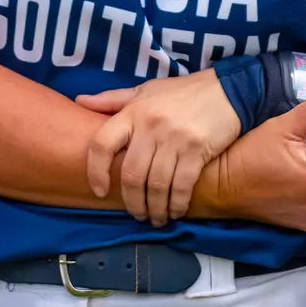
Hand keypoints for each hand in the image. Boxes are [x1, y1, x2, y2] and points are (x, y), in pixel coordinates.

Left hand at [78, 68, 241, 225]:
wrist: (227, 89)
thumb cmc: (182, 93)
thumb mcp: (145, 90)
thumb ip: (112, 99)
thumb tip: (79, 101)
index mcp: (133, 111)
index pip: (101, 144)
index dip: (96, 171)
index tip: (100, 189)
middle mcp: (150, 125)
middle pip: (131, 174)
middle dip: (132, 202)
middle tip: (137, 213)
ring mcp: (174, 138)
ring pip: (155, 185)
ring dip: (154, 208)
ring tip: (156, 217)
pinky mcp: (197, 149)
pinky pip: (180, 186)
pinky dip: (176, 204)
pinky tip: (175, 211)